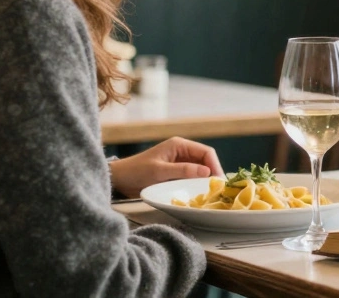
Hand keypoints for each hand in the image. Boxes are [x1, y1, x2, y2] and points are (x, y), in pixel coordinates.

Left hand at [109, 137, 224, 197]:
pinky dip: (196, 184)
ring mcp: (179, 163)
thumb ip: (183, 170)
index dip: (214, 165)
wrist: (119, 179)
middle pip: (205, 160)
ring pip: (200, 170)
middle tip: (218, 189)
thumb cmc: (136, 171)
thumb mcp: (160, 171)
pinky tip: (199, 193)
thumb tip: (207, 172)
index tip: (219, 181)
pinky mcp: (175, 173)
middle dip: (212, 173)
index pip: (206, 152)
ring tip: (211, 193)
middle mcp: (181, 152)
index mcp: (179, 145)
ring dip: (205, 180)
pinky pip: (191, 177)